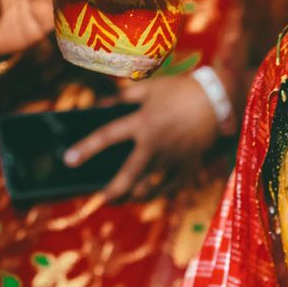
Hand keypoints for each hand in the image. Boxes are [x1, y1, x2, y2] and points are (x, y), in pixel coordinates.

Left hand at [64, 73, 224, 201]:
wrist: (218, 100)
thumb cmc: (181, 90)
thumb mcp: (150, 87)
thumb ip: (123, 96)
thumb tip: (102, 104)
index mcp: (142, 123)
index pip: (106, 137)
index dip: (85, 149)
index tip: (68, 160)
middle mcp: (154, 145)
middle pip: (128, 176)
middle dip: (113, 191)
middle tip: (103, 197)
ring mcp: (172, 159)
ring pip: (149, 188)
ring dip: (134, 197)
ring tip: (125, 199)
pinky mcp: (188, 166)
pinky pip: (171, 188)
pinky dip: (159, 194)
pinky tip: (150, 196)